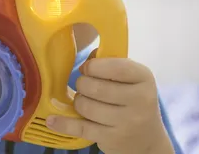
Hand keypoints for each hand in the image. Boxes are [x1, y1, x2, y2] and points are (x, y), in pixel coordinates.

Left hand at [46, 51, 174, 153]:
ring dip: (78, 102)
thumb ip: (110, 63)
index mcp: (144, 78)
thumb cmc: (131, 98)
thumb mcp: (130, 77)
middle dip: (82, 85)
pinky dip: (63, 123)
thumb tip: (86, 59)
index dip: (93, 66)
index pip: (115, 67)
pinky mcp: (112, 139)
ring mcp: (127, 122)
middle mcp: (141, 101)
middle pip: (94, 87)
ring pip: (85, 106)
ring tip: (86, 102)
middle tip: (85, 87)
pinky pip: (80, 128)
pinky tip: (51, 120)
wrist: (147, 138)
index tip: (87, 69)